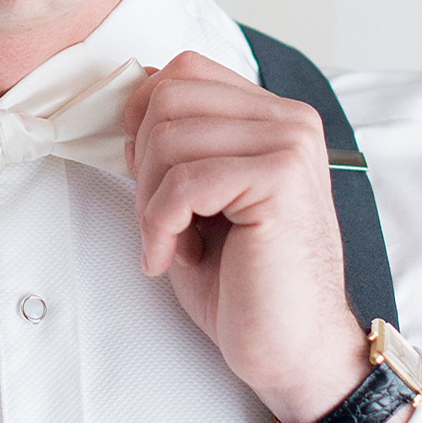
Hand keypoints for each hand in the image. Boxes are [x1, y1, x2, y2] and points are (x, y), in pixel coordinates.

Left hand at [122, 53, 410, 422]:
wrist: (292, 351)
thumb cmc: (243, 283)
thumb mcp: (199, 198)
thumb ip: (177, 143)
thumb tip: (130, 99)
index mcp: (273, 116)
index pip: (183, 71)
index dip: (144, 120)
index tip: (148, 180)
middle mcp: (290, 120)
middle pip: (169, 96)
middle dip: (144, 163)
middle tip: (162, 221)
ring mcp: (290, 145)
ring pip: (169, 136)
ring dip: (151, 199)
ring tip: (177, 242)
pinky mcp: (281, 179)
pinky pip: (184, 180)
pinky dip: (160, 225)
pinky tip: (174, 258)